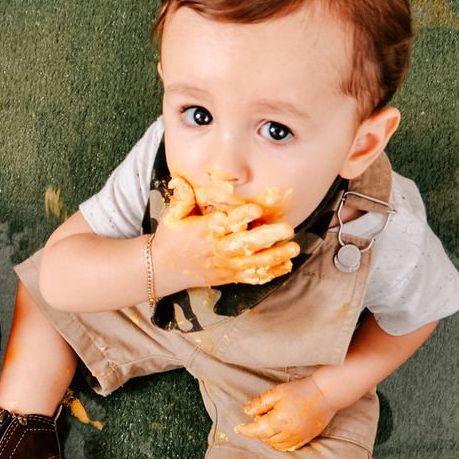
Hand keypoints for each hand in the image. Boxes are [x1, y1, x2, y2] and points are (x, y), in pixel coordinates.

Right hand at [159, 174, 298, 286]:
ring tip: (295, 248)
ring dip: (275, 256)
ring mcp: (224, 266)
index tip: (256, 209)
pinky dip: (269, 274)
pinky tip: (287, 266)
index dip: (240, 216)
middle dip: (267, 237)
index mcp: (203, 232)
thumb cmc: (171, 237)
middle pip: (244, 245)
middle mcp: (216, 250)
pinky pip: (251, 277)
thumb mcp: (171, 216)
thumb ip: (181, 198)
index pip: (224, 223)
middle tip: (288, 228)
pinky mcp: (228, 276)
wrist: (163, 268)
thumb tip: (181, 181)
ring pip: (253, 263)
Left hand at [234, 378, 337, 451]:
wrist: (326, 394)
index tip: (237, 428)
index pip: (257, 431)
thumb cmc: (301, 391)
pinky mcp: (305, 439)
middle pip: (265, 439)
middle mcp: (288, 434)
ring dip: (269, 436)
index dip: (245, 430)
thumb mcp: (277, 392)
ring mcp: (298, 439)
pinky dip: (280, 442)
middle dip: (259, 429)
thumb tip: (247, 411)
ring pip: (276, 445)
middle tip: (264, 413)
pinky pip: (288, 447)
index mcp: (279, 422)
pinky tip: (281, 430)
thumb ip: (260, 403)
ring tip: (274, 419)